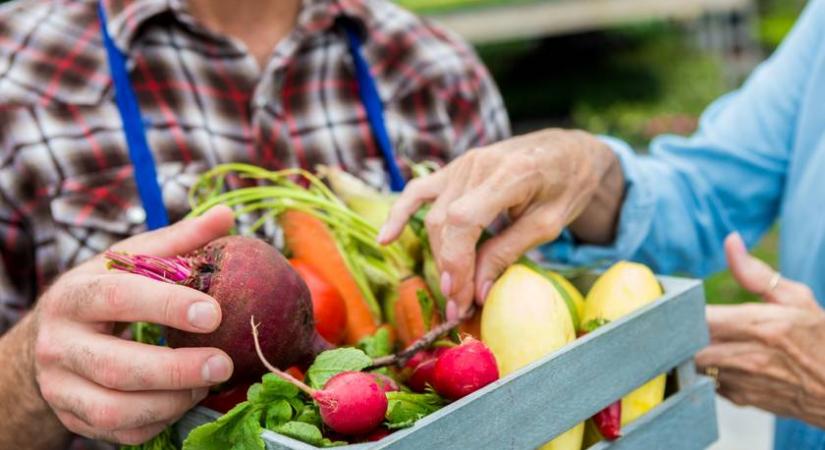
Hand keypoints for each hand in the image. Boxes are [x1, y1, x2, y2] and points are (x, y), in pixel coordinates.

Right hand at [31, 206, 235, 444]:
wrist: (52, 340)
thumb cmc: (106, 294)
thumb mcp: (129, 262)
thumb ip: (178, 241)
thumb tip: (226, 214)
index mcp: (76, 295)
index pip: (118, 297)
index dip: (166, 306)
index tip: (214, 313)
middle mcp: (60, 344)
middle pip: (116, 366)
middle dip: (176, 369)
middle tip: (224, 365)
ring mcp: (61, 387)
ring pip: (114, 409)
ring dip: (171, 402)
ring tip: (207, 384)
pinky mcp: (74, 418)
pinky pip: (119, 432)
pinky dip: (159, 422)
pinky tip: (184, 400)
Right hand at [380, 129, 622, 318]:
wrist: (568, 150)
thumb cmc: (567, 185)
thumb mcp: (549, 224)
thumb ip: (508, 252)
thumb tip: (477, 292)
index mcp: (509, 173)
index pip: (464, 221)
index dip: (457, 263)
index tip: (461, 297)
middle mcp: (478, 164)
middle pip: (445, 223)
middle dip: (450, 270)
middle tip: (461, 307)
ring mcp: (462, 163)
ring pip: (433, 217)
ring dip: (438, 257)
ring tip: (451, 291)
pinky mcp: (454, 168)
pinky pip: (418, 191)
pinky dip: (400, 214)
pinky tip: (386, 239)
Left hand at [696, 232, 824, 427]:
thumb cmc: (821, 338)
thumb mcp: (797, 298)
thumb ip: (756, 273)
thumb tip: (731, 241)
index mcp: (760, 326)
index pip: (699, 319)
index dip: (681, 311)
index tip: (677, 303)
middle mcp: (749, 356)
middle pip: (688, 346)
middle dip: (679, 334)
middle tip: (679, 322)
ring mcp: (744, 381)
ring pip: (693, 366)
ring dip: (688, 352)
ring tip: (694, 338)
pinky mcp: (741, 399)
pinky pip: (706, 382)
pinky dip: (703, 370)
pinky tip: (715, 359)